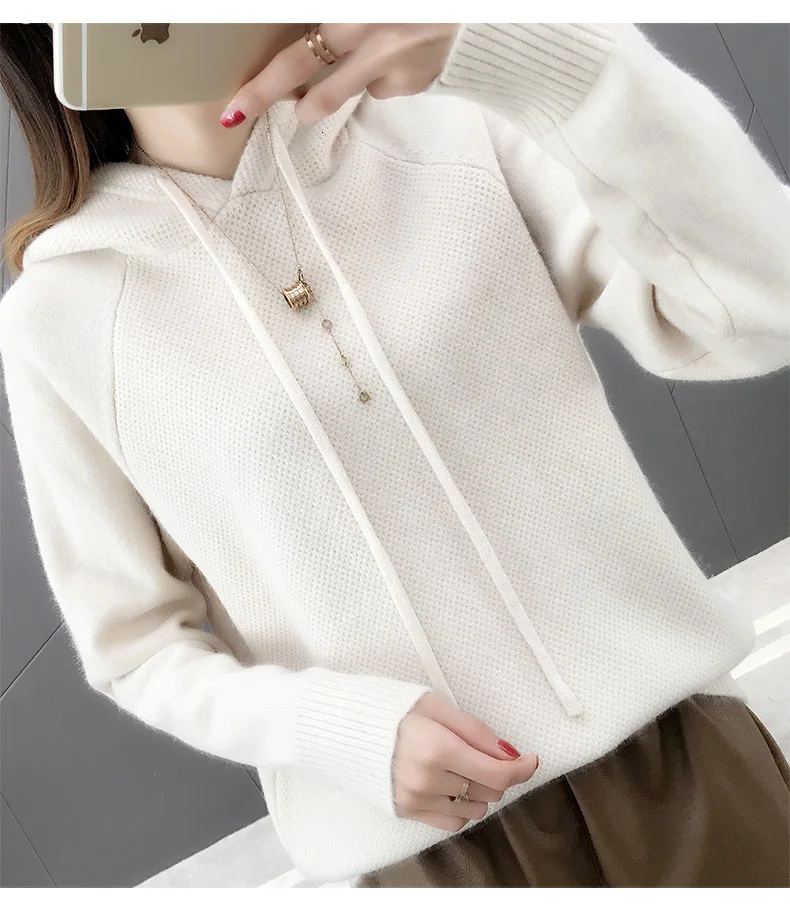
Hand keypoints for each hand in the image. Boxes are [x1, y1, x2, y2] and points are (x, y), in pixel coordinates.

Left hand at [220, 23, 460, 127]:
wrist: (479, 13)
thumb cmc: (412, 4)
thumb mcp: (367, 5)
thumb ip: (337, 19)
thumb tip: (304, 51)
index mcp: (351, 11)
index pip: (295, 52)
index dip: (265, 80)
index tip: (237, 102)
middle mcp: (370, 34)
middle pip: (312, 82)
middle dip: (277, 98)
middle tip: (245, 111)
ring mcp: (392, 63)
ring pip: (346, 90)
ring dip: (330, 94)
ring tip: (338, 80)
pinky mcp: (413, 82)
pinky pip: (383, 87)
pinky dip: (384, 76)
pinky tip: (402, 55)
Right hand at [393, 691, 540, 831]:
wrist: (344, 727)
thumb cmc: (391, 709)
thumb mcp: (435, 705)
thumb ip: (475, 731)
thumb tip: (508, 752)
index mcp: (437, 747)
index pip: (496, 773)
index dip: (521, 768)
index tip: (531, 760)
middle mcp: (427, 779)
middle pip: (489, 791)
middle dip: (495, 772)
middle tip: (481, 751)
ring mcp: (416, 800)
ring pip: (474, 809)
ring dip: (478, 790)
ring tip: (458, 765)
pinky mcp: (407, 811)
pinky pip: (452, 822)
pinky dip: (461, 806)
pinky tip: (450, 785)